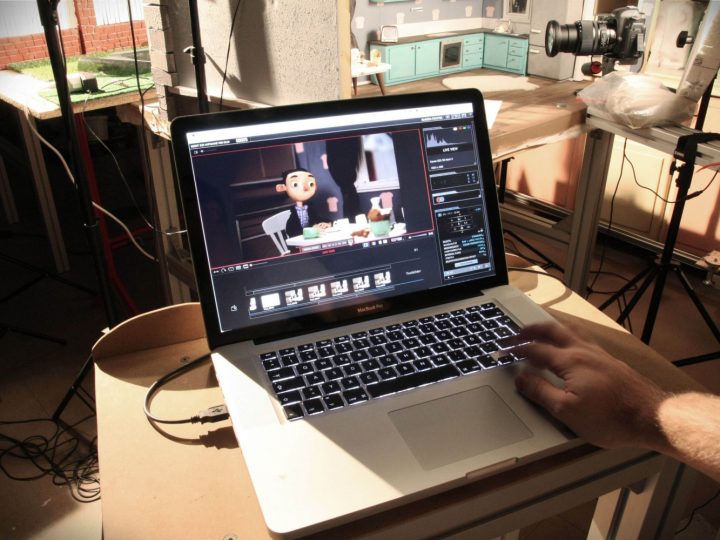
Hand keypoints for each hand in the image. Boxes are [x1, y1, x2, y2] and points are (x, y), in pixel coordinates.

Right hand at [514, 323, 667, 450]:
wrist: (651, 417)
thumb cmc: (610, 418)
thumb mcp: (566, 410)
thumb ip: (540, 392)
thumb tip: (519, 379)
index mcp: (569, 361)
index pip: (535, 349)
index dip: (515, 349)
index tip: (501, 350)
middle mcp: (583, 351)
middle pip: (552, 331)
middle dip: (530, 329)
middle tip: (515, 332)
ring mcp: (599, 354)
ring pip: (570, 331)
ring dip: (550, 328)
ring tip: (540, 330)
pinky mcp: (610, 361)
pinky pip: (583, 338)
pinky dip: (567, 335)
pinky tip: (570, 344)